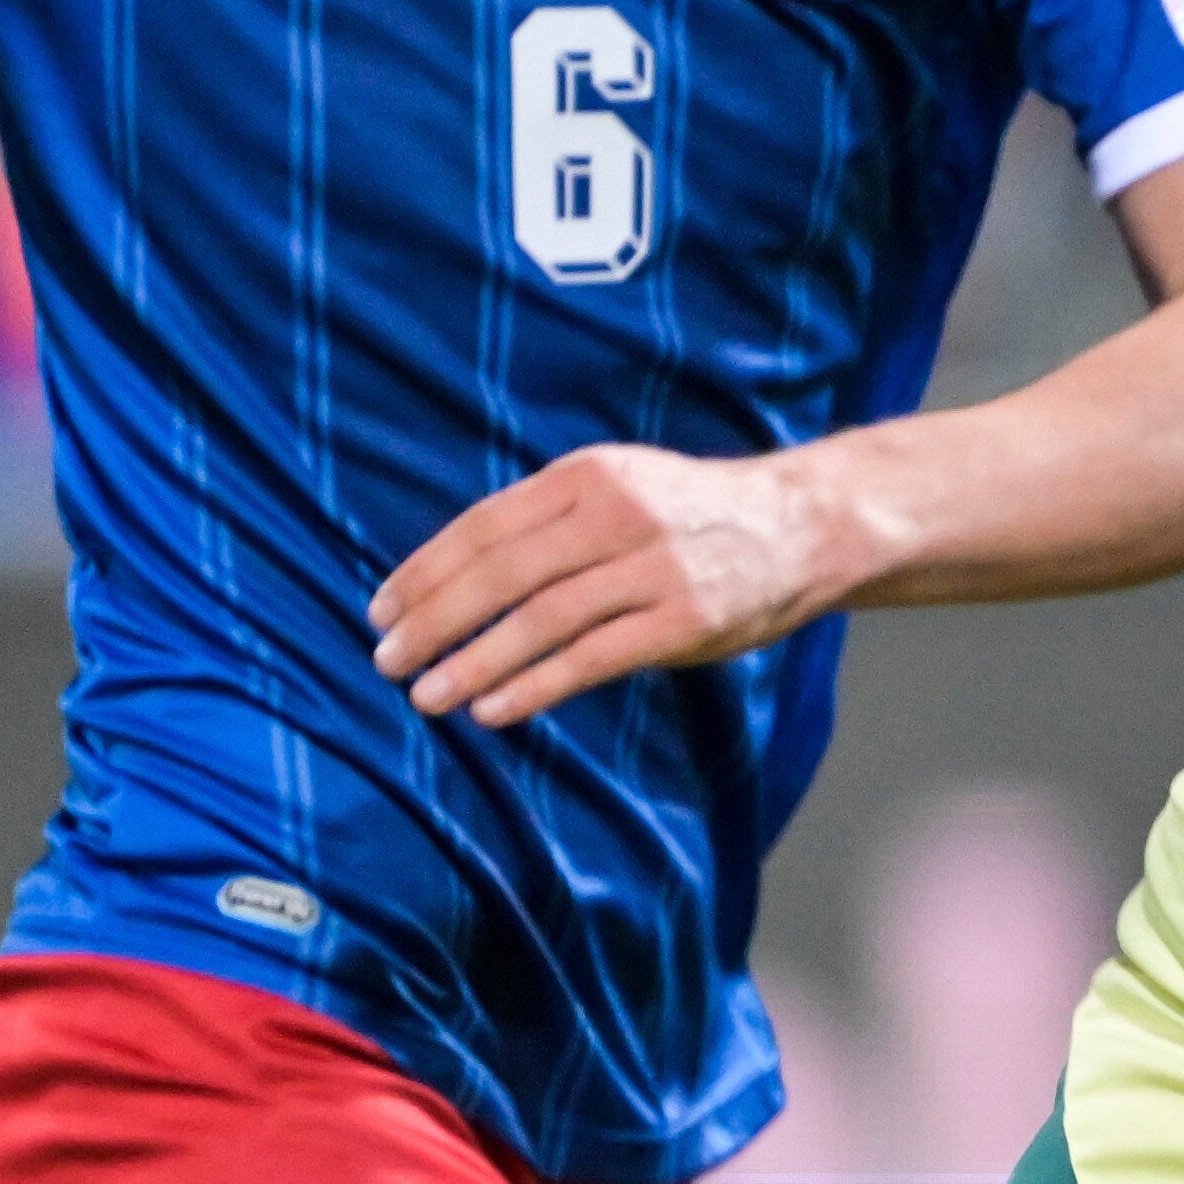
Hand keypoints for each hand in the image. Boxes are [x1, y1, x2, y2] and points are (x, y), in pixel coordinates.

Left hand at [371, 440, 846, 722]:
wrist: (802, 527)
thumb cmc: (694, 516)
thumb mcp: (622, 486)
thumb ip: (550, 516)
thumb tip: (455, 571)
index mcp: (589, 475)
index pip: (484, 526)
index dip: (425, 571)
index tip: (381, 610)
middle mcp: (617, 515)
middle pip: (502, 573)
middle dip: (434, 620)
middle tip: (388, 659)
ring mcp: (654, 569)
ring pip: (541, 620)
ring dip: (473, 661)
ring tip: (427, 695)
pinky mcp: (685, 622)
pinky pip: (593, 658)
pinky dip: (536, 685)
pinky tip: (493, 708)